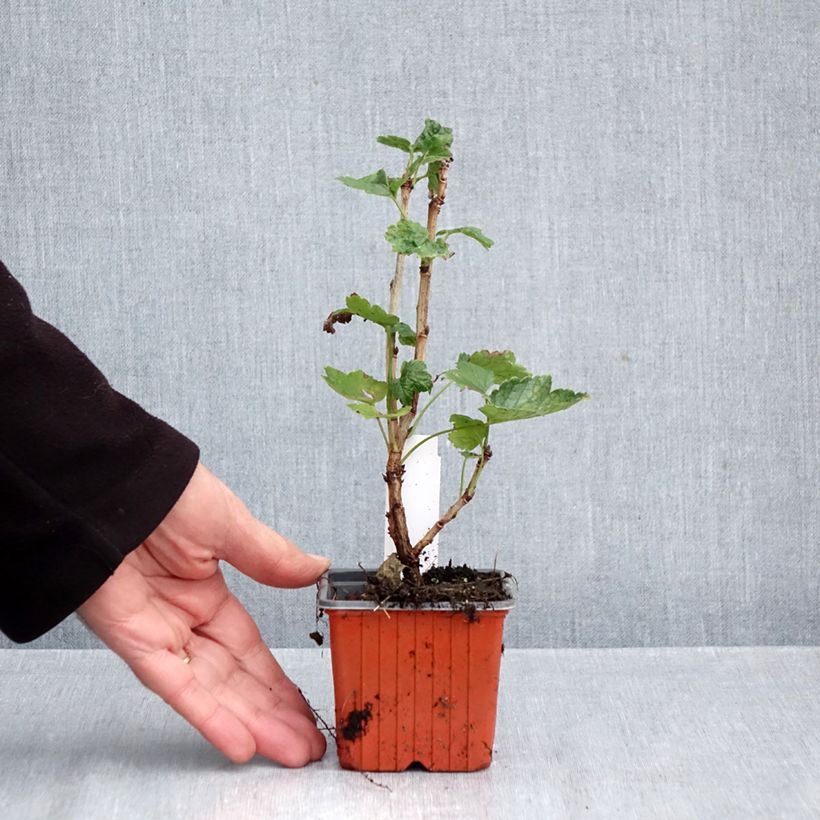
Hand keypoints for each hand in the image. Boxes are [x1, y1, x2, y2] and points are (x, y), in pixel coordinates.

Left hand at [78, 462, 329, 766]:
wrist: (111, 482)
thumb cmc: (165, 492)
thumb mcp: (230, 525)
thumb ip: (272, 558)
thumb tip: (317, 568)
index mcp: (206, 591)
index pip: (249, 649)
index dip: (277, 680)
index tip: (305, 705)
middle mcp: (184, 619)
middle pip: (235, 677)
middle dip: (271, 712)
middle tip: (307, 745)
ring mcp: (159, 633)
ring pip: (210, 689)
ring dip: (248, 722)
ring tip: (287, 750)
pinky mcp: (133, 640)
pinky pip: (174, 684)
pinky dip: (205, 713)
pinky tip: (238, 739)